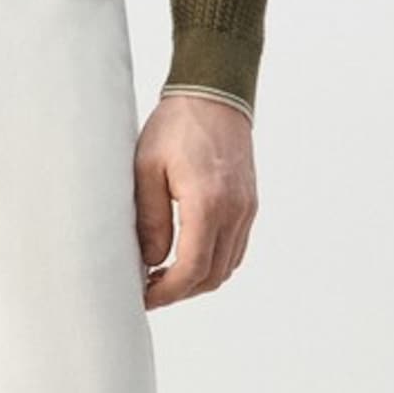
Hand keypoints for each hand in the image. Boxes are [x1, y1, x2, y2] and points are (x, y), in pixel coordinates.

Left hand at [135, 93, 255, 307]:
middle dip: (180, 292)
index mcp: (208, 204)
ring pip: (227, 267)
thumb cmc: (176, 127)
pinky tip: (187, 256)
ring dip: (197, 280)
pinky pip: (235, 249)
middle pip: (212, 276)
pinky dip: (213, 263)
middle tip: (149, 290)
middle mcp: (234, 212)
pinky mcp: (249, 205)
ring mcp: (247, 210)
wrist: (215, 96)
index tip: (143, 297)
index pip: (192, 270)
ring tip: (164, 276)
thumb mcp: (146, 169)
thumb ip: (149, 220)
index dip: (167, 293)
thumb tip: (150, 261)